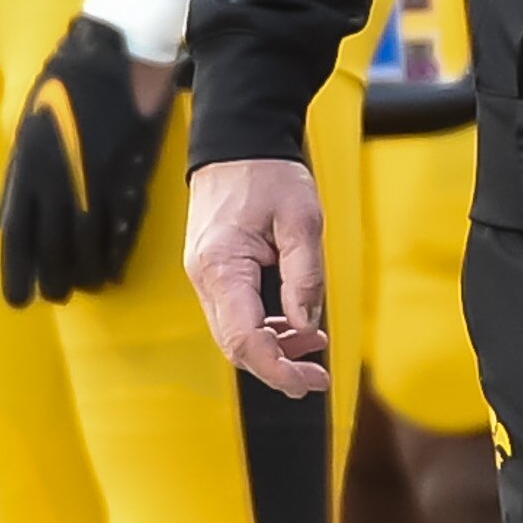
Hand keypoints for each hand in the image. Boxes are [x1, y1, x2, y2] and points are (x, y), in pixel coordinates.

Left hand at [0, 16, 176, 306]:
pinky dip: (115, 256)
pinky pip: (120, 231)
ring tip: (88, 288)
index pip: (16, 239)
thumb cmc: (65, 85)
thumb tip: (5, 222)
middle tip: (57, 296)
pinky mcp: (128, 178)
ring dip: (85, 274)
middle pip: (51, 251)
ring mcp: (95, 184)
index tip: (18, 300)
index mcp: (27, 171)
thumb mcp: (27, 128)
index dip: (16, 274)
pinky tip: (113, 271)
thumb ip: (17, 178)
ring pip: (86, 247)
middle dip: (52, 281)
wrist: (114, 54)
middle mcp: (56, 184)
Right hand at [183, 157, 331, 398]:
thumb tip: (307, 328)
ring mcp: (204, 276)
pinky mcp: (213, 271)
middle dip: (278, 366)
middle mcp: (205, 278)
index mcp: (223, 266)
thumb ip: (305, 277)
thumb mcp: (302, 219)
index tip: (314, 380)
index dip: (280, 370)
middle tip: (318, 375)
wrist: (237, 142)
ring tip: (314, 343)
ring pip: (234, 334)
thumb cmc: (269, 173)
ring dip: (273, 348)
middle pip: (235, 347)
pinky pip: (234, 315)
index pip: (245, 340)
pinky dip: (263, 328)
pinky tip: (293, 324)